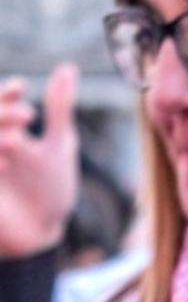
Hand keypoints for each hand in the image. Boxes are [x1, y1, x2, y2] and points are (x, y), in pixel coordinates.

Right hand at [0, 64, 79, 257]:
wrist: (42, 234)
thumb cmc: (51, 188)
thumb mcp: (59, 145)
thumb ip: (59, 108)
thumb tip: (67, 67)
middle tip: (29, 117)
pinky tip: (3, 165)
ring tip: (16, 143)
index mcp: (6, 131)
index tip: (24, 90)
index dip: (5, 95)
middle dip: (1, 113)